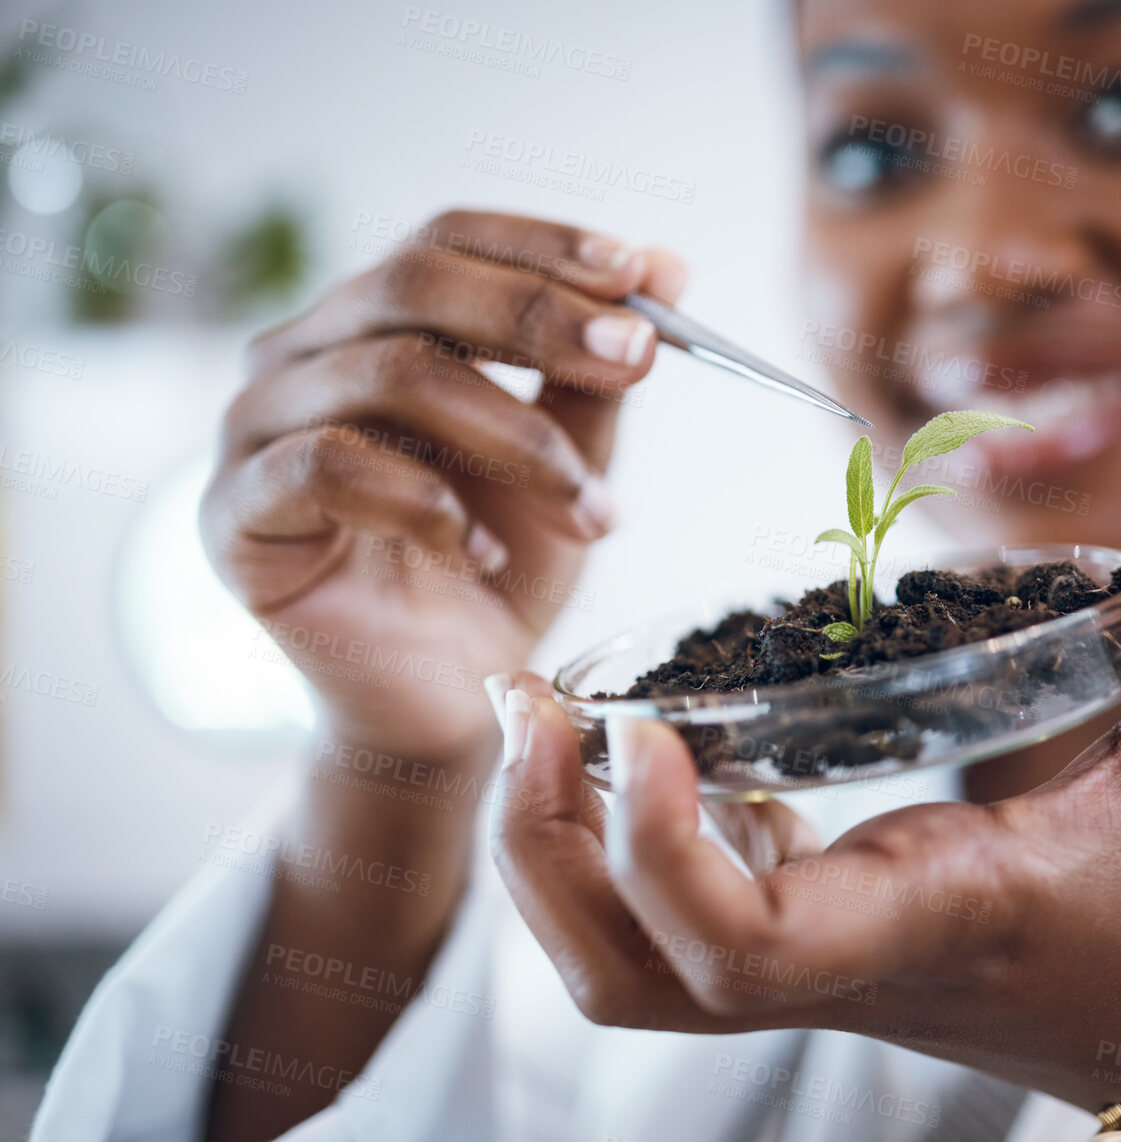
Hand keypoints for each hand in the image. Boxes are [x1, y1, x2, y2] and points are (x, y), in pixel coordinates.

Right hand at [201, 211, 684, 764]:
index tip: (642, 277)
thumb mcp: (569, 462)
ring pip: (386, 372)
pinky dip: (427, 505)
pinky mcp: (232, 513)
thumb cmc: (498, 570)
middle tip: (634, 360)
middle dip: (540, 317)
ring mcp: (255, 428)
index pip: (448, 239)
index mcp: (376, 323)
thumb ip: (597, 373)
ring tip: (590, 512)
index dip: (544, 245)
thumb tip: (665, 268)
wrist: (445, 701)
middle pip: (413, 282)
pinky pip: (326, 468)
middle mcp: (302, 354)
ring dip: (515, 436)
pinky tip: (484, 554)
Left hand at [489, 393, 1120, 1122]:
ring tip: (547, 723)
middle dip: (542, 851)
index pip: (743, 946)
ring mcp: (825, 974)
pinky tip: (654, 750)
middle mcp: (851, 959)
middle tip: (528, 706)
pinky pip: (678, 933)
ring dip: (556, 860)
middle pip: (626, 976)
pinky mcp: (825, 958)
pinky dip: (624, 847)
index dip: (652, 849)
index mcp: (932, 907)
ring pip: (628, 974)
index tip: (634, 723)